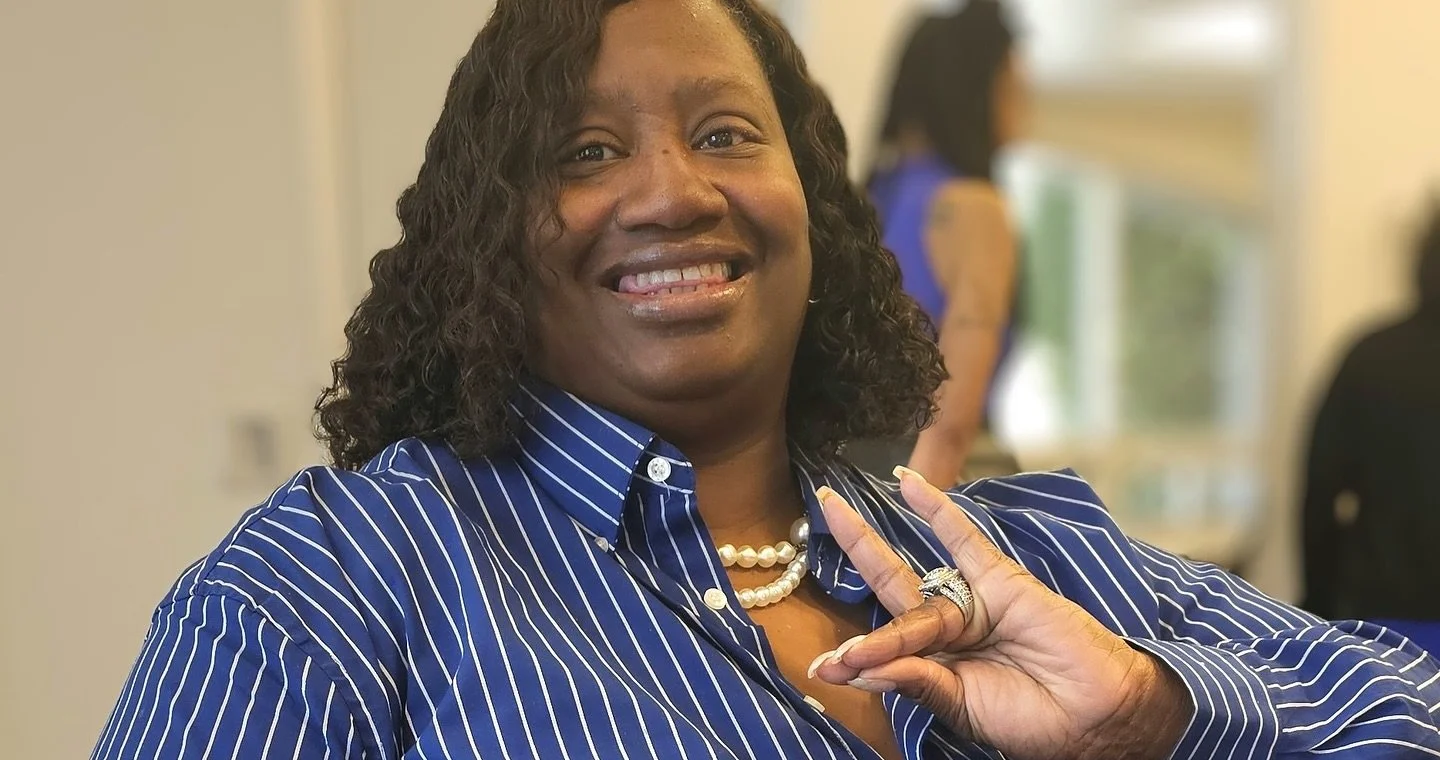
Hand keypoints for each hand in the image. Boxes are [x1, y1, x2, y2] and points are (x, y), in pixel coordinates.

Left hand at [809, 468, 1191, 759]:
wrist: (1098, 716)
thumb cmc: (1033, 721)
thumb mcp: (962, 706)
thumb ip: (916, 681)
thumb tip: (861, 665)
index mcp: (934, 664)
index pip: (883, 647)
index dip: (856, 655)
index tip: (826, 668)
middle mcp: (947, 629)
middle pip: (888, 586)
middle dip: (851, 551)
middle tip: (817, 514)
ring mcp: (973, 601)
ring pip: (914, 578)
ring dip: (872, 555)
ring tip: (837, 517)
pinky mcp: (1002, 581)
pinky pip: (962, 539)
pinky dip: (936, 509)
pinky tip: (907, 481)